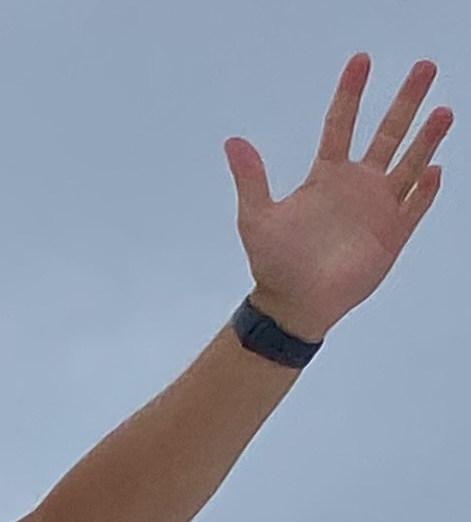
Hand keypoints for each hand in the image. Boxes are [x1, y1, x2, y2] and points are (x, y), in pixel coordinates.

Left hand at [229, 54, 447, 339]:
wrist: (295, 303)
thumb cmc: (274, 262)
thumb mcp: (257, 217)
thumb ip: (251, 179)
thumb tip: (233, 142)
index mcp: (326, 176)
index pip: (341, 124)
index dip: (351, 94)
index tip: (361, 62)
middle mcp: (357, 185)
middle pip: (388, 133)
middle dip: (406, 101)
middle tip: (424, 68)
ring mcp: (378, 208)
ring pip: (409, 163)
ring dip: (426, 139)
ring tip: (443, 111)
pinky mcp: (393, 233)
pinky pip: (415, 206)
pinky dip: (425, 190)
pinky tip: (436, 170)